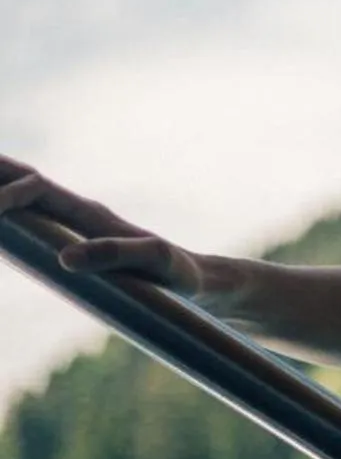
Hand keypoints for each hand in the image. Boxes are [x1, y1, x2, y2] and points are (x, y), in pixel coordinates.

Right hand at [0, 157, 207, 297]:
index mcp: (90, 215)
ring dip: (1, 179)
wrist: (202, 279)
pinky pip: (35, 213)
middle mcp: (80, 212)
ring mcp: (77, 222)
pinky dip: (11, 203)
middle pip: (23, 179)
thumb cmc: (180, 273)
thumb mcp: (155, 263)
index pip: (34, 189)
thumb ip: (117, 256)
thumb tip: (67, 258)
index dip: (4, 194)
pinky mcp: (79, 237)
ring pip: (26, 192)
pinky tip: (2, 211)